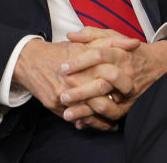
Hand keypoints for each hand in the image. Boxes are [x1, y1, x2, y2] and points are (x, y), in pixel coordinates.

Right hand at [12, 37, 133, 129]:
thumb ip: (112, 41)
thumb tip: (135, 43)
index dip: (123, 83)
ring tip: (114, 122)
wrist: (32, 60)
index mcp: (86, 62)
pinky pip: (76, 117)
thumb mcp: (87, 43)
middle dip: (116, 103)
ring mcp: (65, 94)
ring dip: (104, 118)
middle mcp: (76, 79)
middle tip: (125, 108)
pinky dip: (89, 123)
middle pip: (101, 96)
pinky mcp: (56, 105)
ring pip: (89, 111)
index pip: (111, 76)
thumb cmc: (62, 51)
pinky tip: (99, 125)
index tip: (132, 88)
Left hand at [58, 27, 166, 128]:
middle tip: (62, 94)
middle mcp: (126, 74)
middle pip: (101, 83)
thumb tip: (70, 36)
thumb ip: (91, 34)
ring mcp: (128, 92)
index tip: (62, 68)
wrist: (158, 65)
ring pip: (106, 103)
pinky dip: (96, 121)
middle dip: (80, 91)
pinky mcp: (128, 106)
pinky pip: (111, 116)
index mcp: (121, 53)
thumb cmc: (129, 50)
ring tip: (67, 113)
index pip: (98, 56)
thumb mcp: (113, 37)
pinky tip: (80, 122)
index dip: (79, 62)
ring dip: (85, 110)